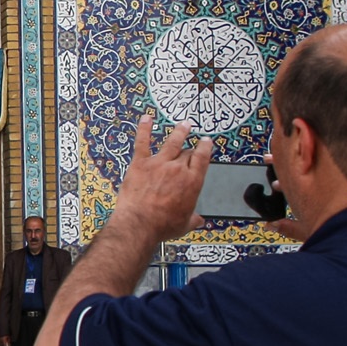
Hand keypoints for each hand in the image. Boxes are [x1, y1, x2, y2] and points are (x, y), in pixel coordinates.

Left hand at [115, 113, 214, 235]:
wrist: (140, 224)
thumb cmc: (162, 226)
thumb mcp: (184, 225)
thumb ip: (192, 219)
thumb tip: (199, 221)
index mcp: (192, 182)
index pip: (202, 159)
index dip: (205, 148)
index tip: (206, 142)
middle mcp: (178, 169)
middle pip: (187, 152)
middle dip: (191, 146)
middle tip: (193, 139)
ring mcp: (159, 164)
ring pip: (172, 142)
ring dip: (179, 132)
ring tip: (183, 124)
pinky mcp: (140, 163)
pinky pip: (143, 142)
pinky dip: (144, 129)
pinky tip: (146, 119)